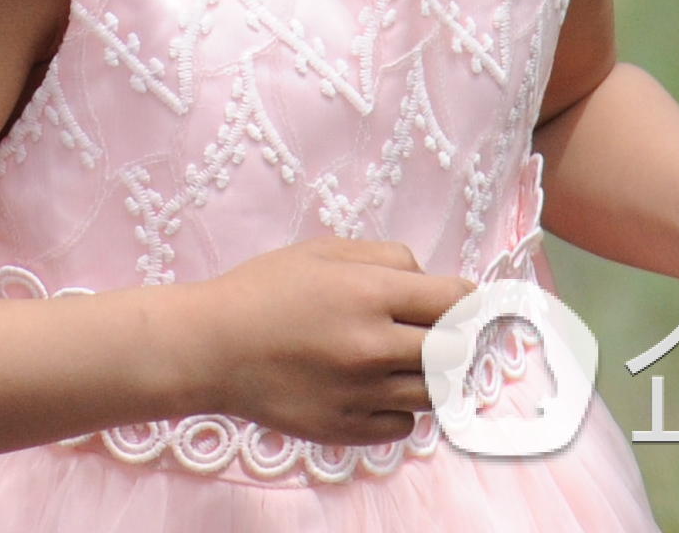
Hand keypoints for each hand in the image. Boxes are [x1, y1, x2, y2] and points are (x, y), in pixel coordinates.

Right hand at [175, 239, 470, 445]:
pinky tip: (373, 387)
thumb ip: (387, 258)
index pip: (456, 301)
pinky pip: (405, 424)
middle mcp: (373, 347)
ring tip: (400, 359)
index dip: (466, 300)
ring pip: (435, 392)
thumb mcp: (324, 251)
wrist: (211, 347)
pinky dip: (399, 407)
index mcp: (370, 294)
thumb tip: (431, 281)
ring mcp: (363, 393)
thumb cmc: (264, 290)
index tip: (459, 303)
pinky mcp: (349, 428)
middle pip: (456, 352)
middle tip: (433, 333)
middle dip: (453, 339)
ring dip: (429, 375)